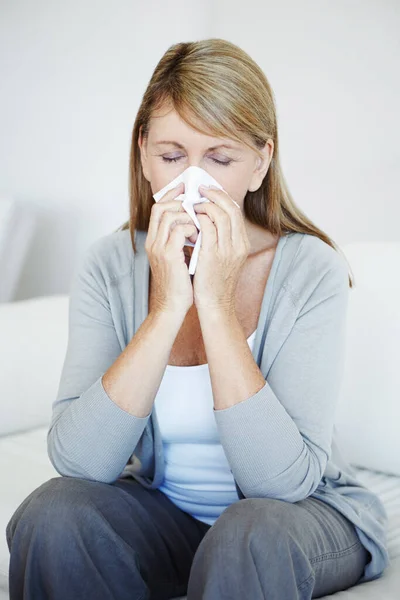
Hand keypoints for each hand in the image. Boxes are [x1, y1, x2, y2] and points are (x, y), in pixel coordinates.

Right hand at [145, 181, 197, 316]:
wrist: (172, 306)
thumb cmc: (179, 284)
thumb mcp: (177, 257)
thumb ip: (181, 240)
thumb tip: (195, 223)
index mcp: (153, 240)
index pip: (158, 208)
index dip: (171, 195)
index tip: (186, 188)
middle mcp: (152, 241)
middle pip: (161, 207)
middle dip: (180, 200)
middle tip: (197, 201)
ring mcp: (158, 248)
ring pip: (170, 215)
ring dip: (188, 216)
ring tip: (200, 226)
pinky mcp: (168, 255)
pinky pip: (179, 230)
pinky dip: (191, 229)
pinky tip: (200, 238)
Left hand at [192, 185, 249, 312]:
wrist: (215, 304)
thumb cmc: (214, 281)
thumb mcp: (224, 257)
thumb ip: (220, 239)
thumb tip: (207, 219)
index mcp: (242, 243)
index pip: (235, 211)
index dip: (223, 197)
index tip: (210, 191)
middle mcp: (238, 244)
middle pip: (230, 208)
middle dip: (215, 194)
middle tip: (200, 189)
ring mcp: (227, 249)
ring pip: (219, 214)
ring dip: (204, 204)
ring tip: (193, 203)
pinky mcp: (213, 255)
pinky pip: (207, 227)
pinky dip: (198, 218)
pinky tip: (189, 218)